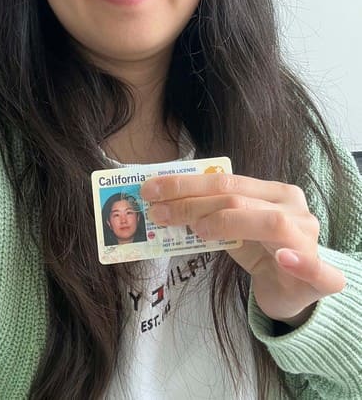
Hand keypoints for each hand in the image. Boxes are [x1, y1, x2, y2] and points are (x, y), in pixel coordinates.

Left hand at [140, 173, 345, 326]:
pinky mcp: (321, 277)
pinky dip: (300, 263)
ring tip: (197, 230)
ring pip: (271, 222)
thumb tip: (163, 207)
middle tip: (158, 211)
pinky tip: (283, 259)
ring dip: (228, 223)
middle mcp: (294, 208)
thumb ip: (208, 217)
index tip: (150, 189)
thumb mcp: (231, 230)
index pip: (226, 181)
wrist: (293, 290)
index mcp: (273, 192)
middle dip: (192, 202)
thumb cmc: (260, 251)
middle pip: (239, 198)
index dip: (186, 184)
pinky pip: (316, 268)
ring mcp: (310, 239)